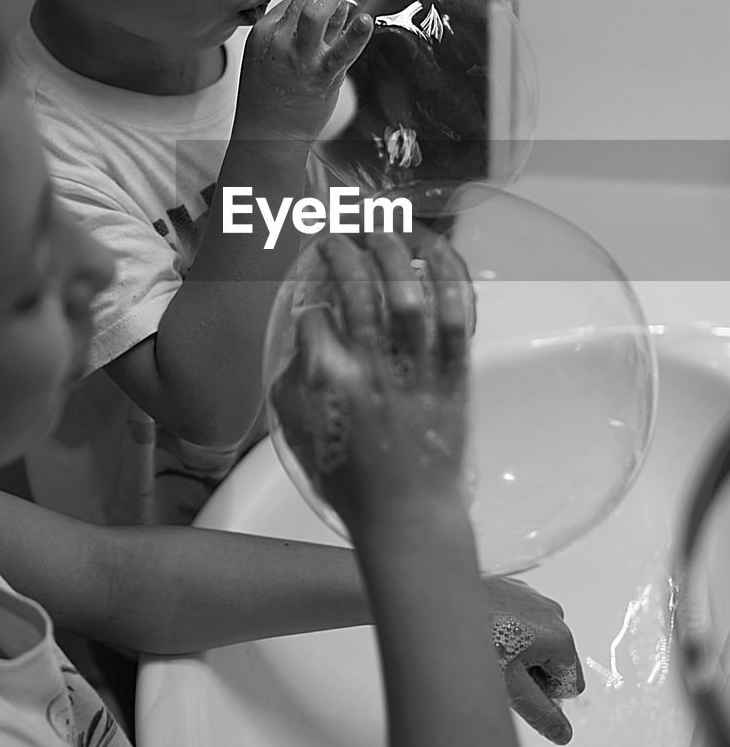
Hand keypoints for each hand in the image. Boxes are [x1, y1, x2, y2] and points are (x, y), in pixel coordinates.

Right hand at [234, 0, 372, 142]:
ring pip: (318, 13)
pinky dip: (356, 34)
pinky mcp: (321, 77)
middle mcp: (279, 41)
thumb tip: (330, 5)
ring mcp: (300, 59)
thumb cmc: (269, 95)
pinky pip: (342, 51)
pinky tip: (366, 22)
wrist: (264, 136)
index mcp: (264, 33)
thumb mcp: (268, 55)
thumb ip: (292, 31)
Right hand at [269, 232, 472, 531]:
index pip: (314, 322)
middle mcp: (373, 369)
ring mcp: (417, 370)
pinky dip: (449, 281)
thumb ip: (291, 388)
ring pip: (408, 295)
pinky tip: (440, 253)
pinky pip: (454, 319)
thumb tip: (299, 346)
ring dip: (394, 254)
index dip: (310, 309)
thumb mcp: (300, 438)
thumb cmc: (351, 482)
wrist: (409, 517)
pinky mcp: (453, 375)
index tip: (313, 307)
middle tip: (336, 237)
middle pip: (358, 292)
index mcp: (331, 384)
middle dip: (344, 254)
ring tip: (383, 229)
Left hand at [483, 574, 584, 744]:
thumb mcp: (511, 688)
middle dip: (532, 673)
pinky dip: (508, 631)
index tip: (517, 686)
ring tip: (489, 650)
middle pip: (555, 662)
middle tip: (500, 670)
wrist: (441, 602)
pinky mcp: (514, 590)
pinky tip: (484, 633)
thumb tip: (563, 733)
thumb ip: (542, 714)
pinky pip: (523, 622)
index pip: (570, 685)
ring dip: (519, 653)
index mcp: (560, 638)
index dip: (545, 695)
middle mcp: (552, 613)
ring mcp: (533, 598)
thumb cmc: (475, 641)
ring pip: (538, 642)